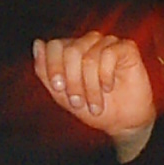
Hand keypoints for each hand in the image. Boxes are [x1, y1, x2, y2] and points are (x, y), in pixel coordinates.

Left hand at [33, 31, 155, 161]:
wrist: (122, 123)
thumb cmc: (90, 106)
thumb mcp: (61, 94)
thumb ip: (45, 70)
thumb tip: (37, 43)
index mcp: (70, 49)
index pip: (54, 45)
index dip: (53, 66)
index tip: (58, 87)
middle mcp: (88, 41)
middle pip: (71, 51)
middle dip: (73, 82)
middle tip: (78, 102)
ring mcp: (107, 42)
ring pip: (89, 57)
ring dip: (91, 87)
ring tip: (95, 105)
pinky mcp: (126, 47)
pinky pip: (109, 54)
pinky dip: (106, 76)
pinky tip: (109, 87)